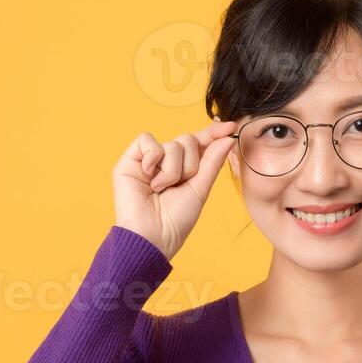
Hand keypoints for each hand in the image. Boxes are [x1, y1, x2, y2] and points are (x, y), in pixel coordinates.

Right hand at [112, 120, 237, 261]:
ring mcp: (148, 160)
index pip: (200, 143)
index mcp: (184, 169)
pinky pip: (146, 140)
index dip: (213, 133)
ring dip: (172, 170)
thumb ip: (213, 162)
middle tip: (179, 185)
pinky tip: (148, 176)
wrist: (152, 236)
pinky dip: (152, 158)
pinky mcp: (130, 159)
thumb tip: (228, 137)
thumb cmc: (176, 220)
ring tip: (161, 189)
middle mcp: (166, 162)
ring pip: (172, 143)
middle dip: (190, 164)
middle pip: (188, 140)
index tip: (230, 126)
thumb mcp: (200, 189)